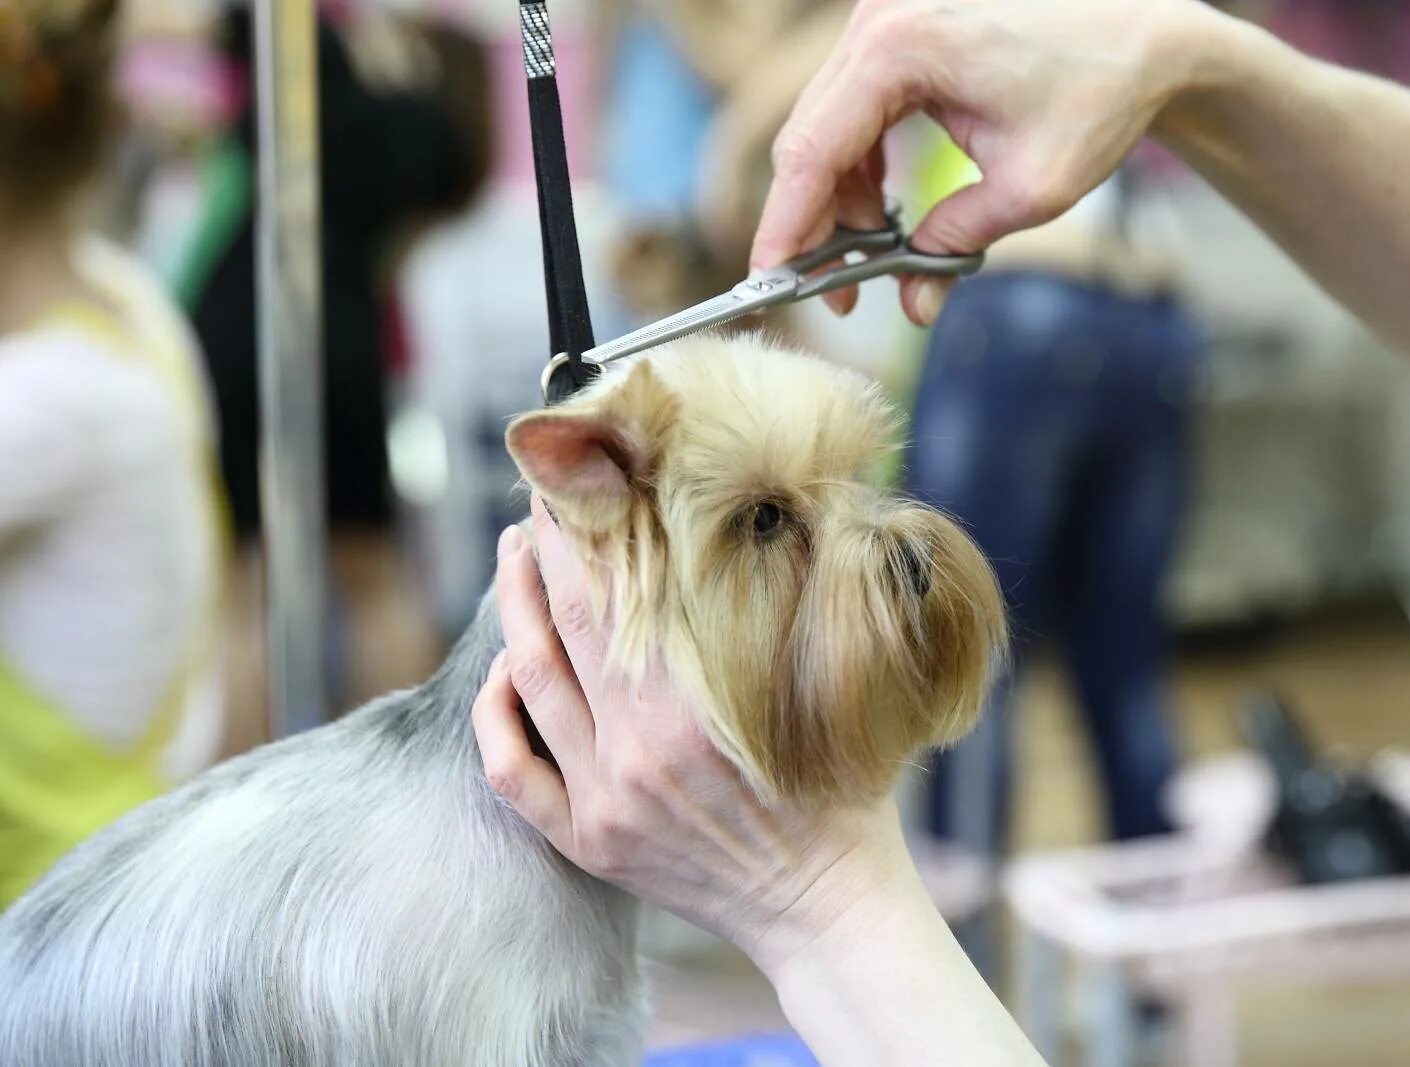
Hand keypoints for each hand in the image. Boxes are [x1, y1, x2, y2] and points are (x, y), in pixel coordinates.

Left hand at [472, 502, 912, 973]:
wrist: (826, 906)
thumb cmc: (842, 794)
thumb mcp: (822, 698)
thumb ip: (774, 625)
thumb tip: (741, 536)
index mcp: (696, 710)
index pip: (623, 591)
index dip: (594, 528)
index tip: (585, 481)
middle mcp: (637, 752)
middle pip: (567, 623)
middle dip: (546, 550)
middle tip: (540, 500)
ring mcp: (603, 800)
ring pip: (530, 682)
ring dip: (515, 609)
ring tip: (514, 557)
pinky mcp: (587, 840)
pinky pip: (509, 771)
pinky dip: (493, 712)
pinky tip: (502, 669)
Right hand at [750, 0, 1216, 323]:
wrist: (1148, 30)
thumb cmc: (1100, 94)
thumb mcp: (1031, 189)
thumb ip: (956, 247)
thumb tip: (914, 307)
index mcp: (903, 46)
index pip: (811, 151)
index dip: (786, 227)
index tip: (771, 282)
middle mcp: (879, 19)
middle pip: (809, 138)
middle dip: (815, 223)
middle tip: (833, 292)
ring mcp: (884, 19)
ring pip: (827, 126)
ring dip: (841, 198)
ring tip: (876, 257)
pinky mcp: (898, 29)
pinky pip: (853, 107)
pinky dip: (862, 164)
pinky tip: (888, 212)